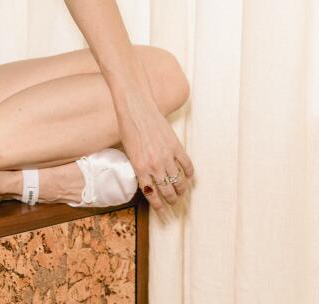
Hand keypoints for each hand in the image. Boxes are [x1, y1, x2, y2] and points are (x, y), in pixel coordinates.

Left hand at [114, 89, 194, 220]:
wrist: (136, 108)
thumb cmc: (128, 127)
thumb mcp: (129, 152)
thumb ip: (138, 166)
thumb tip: (146, 179)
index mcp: (140, 168)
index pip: (151, 194)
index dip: (158, 205)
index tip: (162, 211)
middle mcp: (154, 166)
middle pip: (167, 190)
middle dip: (171, 200)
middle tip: (174, 203)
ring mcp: (167, 156)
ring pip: (178, 181)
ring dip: (181, 190)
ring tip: (182, 194)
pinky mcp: (176, 146)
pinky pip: (187, 165)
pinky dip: (190, 173)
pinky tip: (190, 178)